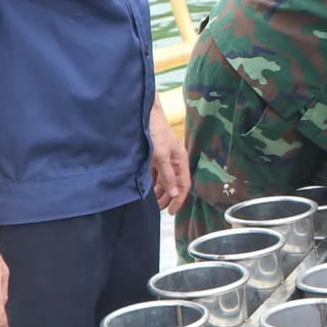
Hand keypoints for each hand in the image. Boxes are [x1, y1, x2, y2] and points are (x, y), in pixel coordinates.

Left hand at [149, 100, 189, 215]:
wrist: (143, 114)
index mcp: (180, 160)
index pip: (183, 185)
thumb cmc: (155, 132)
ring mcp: (163, 159)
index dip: (179, 199)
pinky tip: (147, 190)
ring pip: (163, 181)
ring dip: (159, 192)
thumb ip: (167, 175)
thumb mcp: (162, 156)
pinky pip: (155, 175)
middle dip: (167, 198)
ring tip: (152, 202)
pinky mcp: (154, 157)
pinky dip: (152, 183)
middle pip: (173, 185)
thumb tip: (174, 193)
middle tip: (158, 209)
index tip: (171, 212)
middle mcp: (173, 161)